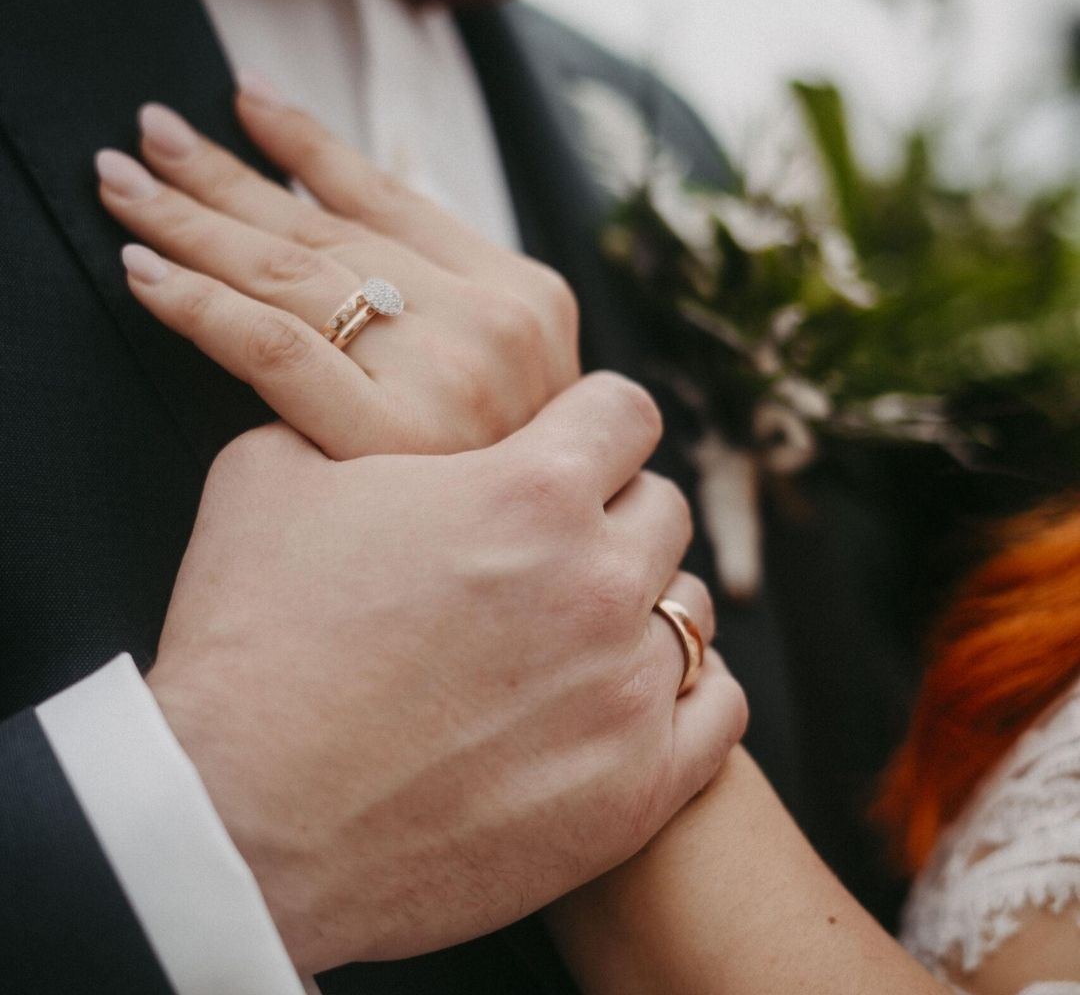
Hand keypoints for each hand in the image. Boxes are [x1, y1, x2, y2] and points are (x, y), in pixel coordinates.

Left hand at [95, 88, 578, 458]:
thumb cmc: (519, 474)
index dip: (309, 145)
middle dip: (229, 176)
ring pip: (292, 275)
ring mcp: (443, 374)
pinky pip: (274, 348)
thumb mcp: (526, 377)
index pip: (392, 198)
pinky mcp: (386, 434)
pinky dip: (202, 304)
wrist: (542, 565)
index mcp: (527, 295)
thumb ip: (459, 304)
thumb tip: (359, 228)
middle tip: (155, 135)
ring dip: (197, 220)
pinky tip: (148, 272)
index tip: (246, 104)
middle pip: (329, 231)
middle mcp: (492, 320)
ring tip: (131, 185)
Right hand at [147, 373, 747, 974]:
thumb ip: (347, 420)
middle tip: (550, 547)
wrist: (239, 824)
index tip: (568, 445)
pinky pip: (716, 705)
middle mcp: (599, 580)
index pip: (626, 412)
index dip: (592, 421)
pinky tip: (626, 692)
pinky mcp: (636, 789)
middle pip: (662, 508)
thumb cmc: (249, 646)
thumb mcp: (270, 478)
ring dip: (643, 602)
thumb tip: (368, 409)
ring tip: (579, 627)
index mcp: (530, 490)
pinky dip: (682, 690)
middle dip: (612, 513)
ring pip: (691, 606)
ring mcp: (626, 690)